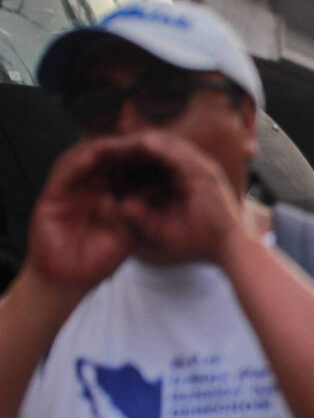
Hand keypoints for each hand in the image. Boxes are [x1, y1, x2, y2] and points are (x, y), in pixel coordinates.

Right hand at [26, 138, 134, 292]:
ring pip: (82, 159)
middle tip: (140, 137)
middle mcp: (85, 188)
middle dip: (121, 147)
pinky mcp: (50, 198)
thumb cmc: (97, 261)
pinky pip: (63, 174)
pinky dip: (76, 163)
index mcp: (103, 194)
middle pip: (103, 159)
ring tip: (118, 142)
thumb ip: (136, 215)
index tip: (158, 150)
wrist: (69, 280)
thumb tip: (148, 191)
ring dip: (99, 149)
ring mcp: (66, 190)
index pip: (121, 169)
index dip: (138, 159)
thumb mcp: (126, 234)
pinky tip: (92, 156)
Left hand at [109, 132, 243, 265]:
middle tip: (107, 143)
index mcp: (183, 180)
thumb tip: (118, 204)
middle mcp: (194, 170)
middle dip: (132, 145)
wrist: (228, 249)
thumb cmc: (198, 242)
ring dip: (144, 141)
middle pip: (158, 147)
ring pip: (169, 145)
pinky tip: (142, 143)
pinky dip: (162, 147)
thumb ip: (140, 216)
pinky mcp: (206, 174)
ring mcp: (202, 169)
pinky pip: (182, 154)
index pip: (153, 160)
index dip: (130, 157)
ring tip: (121, 139)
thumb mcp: (160, 228)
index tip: (106, 159)